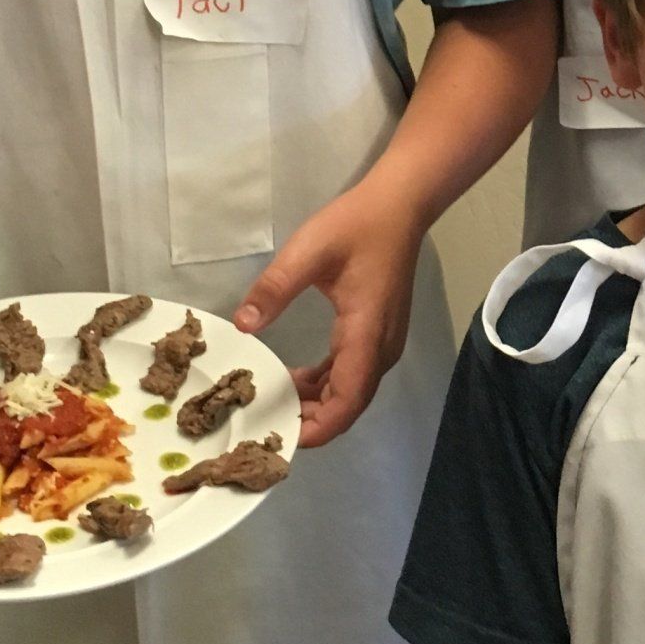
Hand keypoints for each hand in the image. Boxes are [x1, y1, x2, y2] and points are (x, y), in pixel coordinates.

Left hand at [232, 184, 423, 447]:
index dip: (318, 428)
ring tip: (273, 404)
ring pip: (351, 392)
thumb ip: (274, 288)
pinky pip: (353, 373)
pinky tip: (296, 379)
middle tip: (264, 424)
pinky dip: (325, 385)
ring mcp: (383, 342)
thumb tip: (244, 325)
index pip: (347, 401)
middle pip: (349, 404)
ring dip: (316, 404)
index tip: (281, 437)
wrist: (399, 206)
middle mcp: (381, 348)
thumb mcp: (308, 250)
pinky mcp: (377, 334)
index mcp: (366, 334)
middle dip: (310, 422)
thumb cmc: (357, 225)